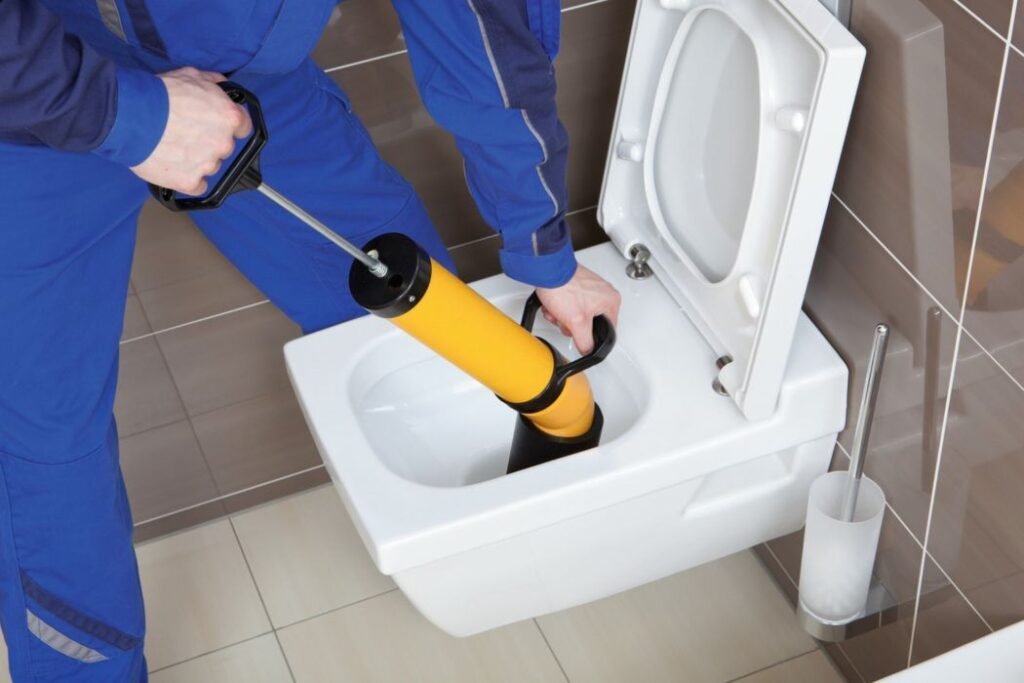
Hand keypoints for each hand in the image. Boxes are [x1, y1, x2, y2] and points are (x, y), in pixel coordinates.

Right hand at [130, 67, 252, 194]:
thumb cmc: (158, 94)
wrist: (129, 115)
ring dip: (197, 159)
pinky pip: (197, 185)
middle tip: (186, 132)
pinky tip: (173, 165)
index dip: (229, 125)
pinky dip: (188, 178)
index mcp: (229, 117)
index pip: (243, 126)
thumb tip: (222, 86)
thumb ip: (213, 83)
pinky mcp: (190, 182)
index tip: (216, 124)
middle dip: (209, 140)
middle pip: (224, 147)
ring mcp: (207, 165)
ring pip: (210, 165)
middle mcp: (223, 143)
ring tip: (173, 146)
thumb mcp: (191, 75)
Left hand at [536, 265, 620, 353]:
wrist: (546, 271)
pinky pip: (569, 304)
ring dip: (561, 316)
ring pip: (576, 315)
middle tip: (565, 319)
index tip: (580, 337)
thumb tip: (588, 350)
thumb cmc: (563, 288)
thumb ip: (585, 342)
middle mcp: (603, 293)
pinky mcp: (576, 285)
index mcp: (611, 302)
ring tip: (556, 309)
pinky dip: (558, 306)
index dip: (591, 337)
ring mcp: (589, 288)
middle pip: (589, 324)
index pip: (607, 331)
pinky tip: (552, 304)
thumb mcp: (577, 323)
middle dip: (570, 324)